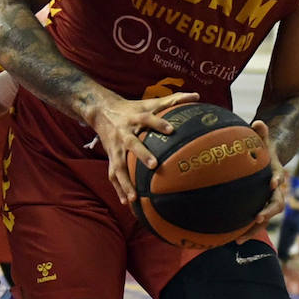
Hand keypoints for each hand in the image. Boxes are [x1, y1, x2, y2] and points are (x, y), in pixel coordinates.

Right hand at [89, 89, 199, 203]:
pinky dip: (119, 189)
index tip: (171, 130)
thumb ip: (173, 100)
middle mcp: (124, 133)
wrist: (101, 111)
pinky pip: (113, 175)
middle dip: (142, 155)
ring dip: (125, 181)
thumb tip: (197, 96)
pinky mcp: (111, 157)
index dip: (159, 124)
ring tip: (135, 196)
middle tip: (154, 165)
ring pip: (118, 165)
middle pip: (132, 144)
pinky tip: (127, 203)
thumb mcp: (149, 102)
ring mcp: (116, 147)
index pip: (147, 118)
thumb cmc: (132, 108)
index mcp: (135, 118)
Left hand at [235, 121, 286, 242]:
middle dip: (267, 212)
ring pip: (264, 219)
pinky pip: (252, 223)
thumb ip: (262, 132)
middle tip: (257, 219)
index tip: (272, 184)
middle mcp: (274, 192)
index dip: (276, 181)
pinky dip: (243, 231)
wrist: (269, 164)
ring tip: (238, 240)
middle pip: (275, 205)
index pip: (278, 179)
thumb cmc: (263, 151)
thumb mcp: (263, 141)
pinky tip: (229, 240)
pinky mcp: (257, 209)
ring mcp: (266, 202)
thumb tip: (258, 121)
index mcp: (275, 175)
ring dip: (252, 230)